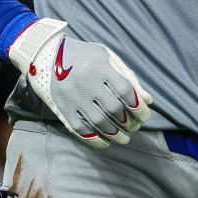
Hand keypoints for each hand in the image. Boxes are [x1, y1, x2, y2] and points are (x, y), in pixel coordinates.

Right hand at [8, 18, 151, 147]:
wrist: (49, 55)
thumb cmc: (85, 56)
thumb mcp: (107, 57)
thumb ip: (128, 77)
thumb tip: (147, 100)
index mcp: (99, 67)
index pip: (125, 91)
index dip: (138, 107)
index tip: (144, 115)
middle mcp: (86, 82)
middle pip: (114, 109)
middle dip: (129, 122)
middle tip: (135, 127)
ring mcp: (73, 97)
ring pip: (99, 122)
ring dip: (116, 134)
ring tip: (124, 137)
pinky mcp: (63, 109)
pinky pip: (81, 130)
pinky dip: (95, 139)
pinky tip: (106, 141)